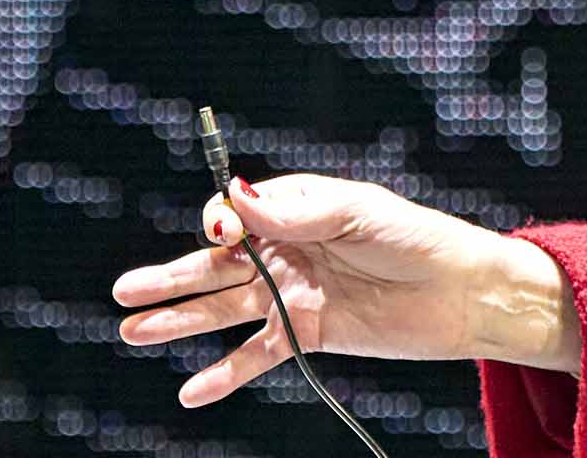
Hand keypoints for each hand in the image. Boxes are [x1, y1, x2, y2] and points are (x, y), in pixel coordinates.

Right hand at [111, 173, 574, 405]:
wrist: (464, 291)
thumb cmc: (418, 237)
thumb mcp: (359, 214)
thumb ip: (295, 213)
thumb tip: (235, 197)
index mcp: (299, 208)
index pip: (238, 213)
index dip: (220, 223)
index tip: (219, 234)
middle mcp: (289, 249)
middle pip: (218, 264)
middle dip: (172, 276)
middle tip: (122, 292)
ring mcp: (295, 293)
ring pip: (225, 309)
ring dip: (180, 320)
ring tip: (132, 330)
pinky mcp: (309, 333)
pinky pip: (258, 354)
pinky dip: (225, 373)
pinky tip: (192, 389)